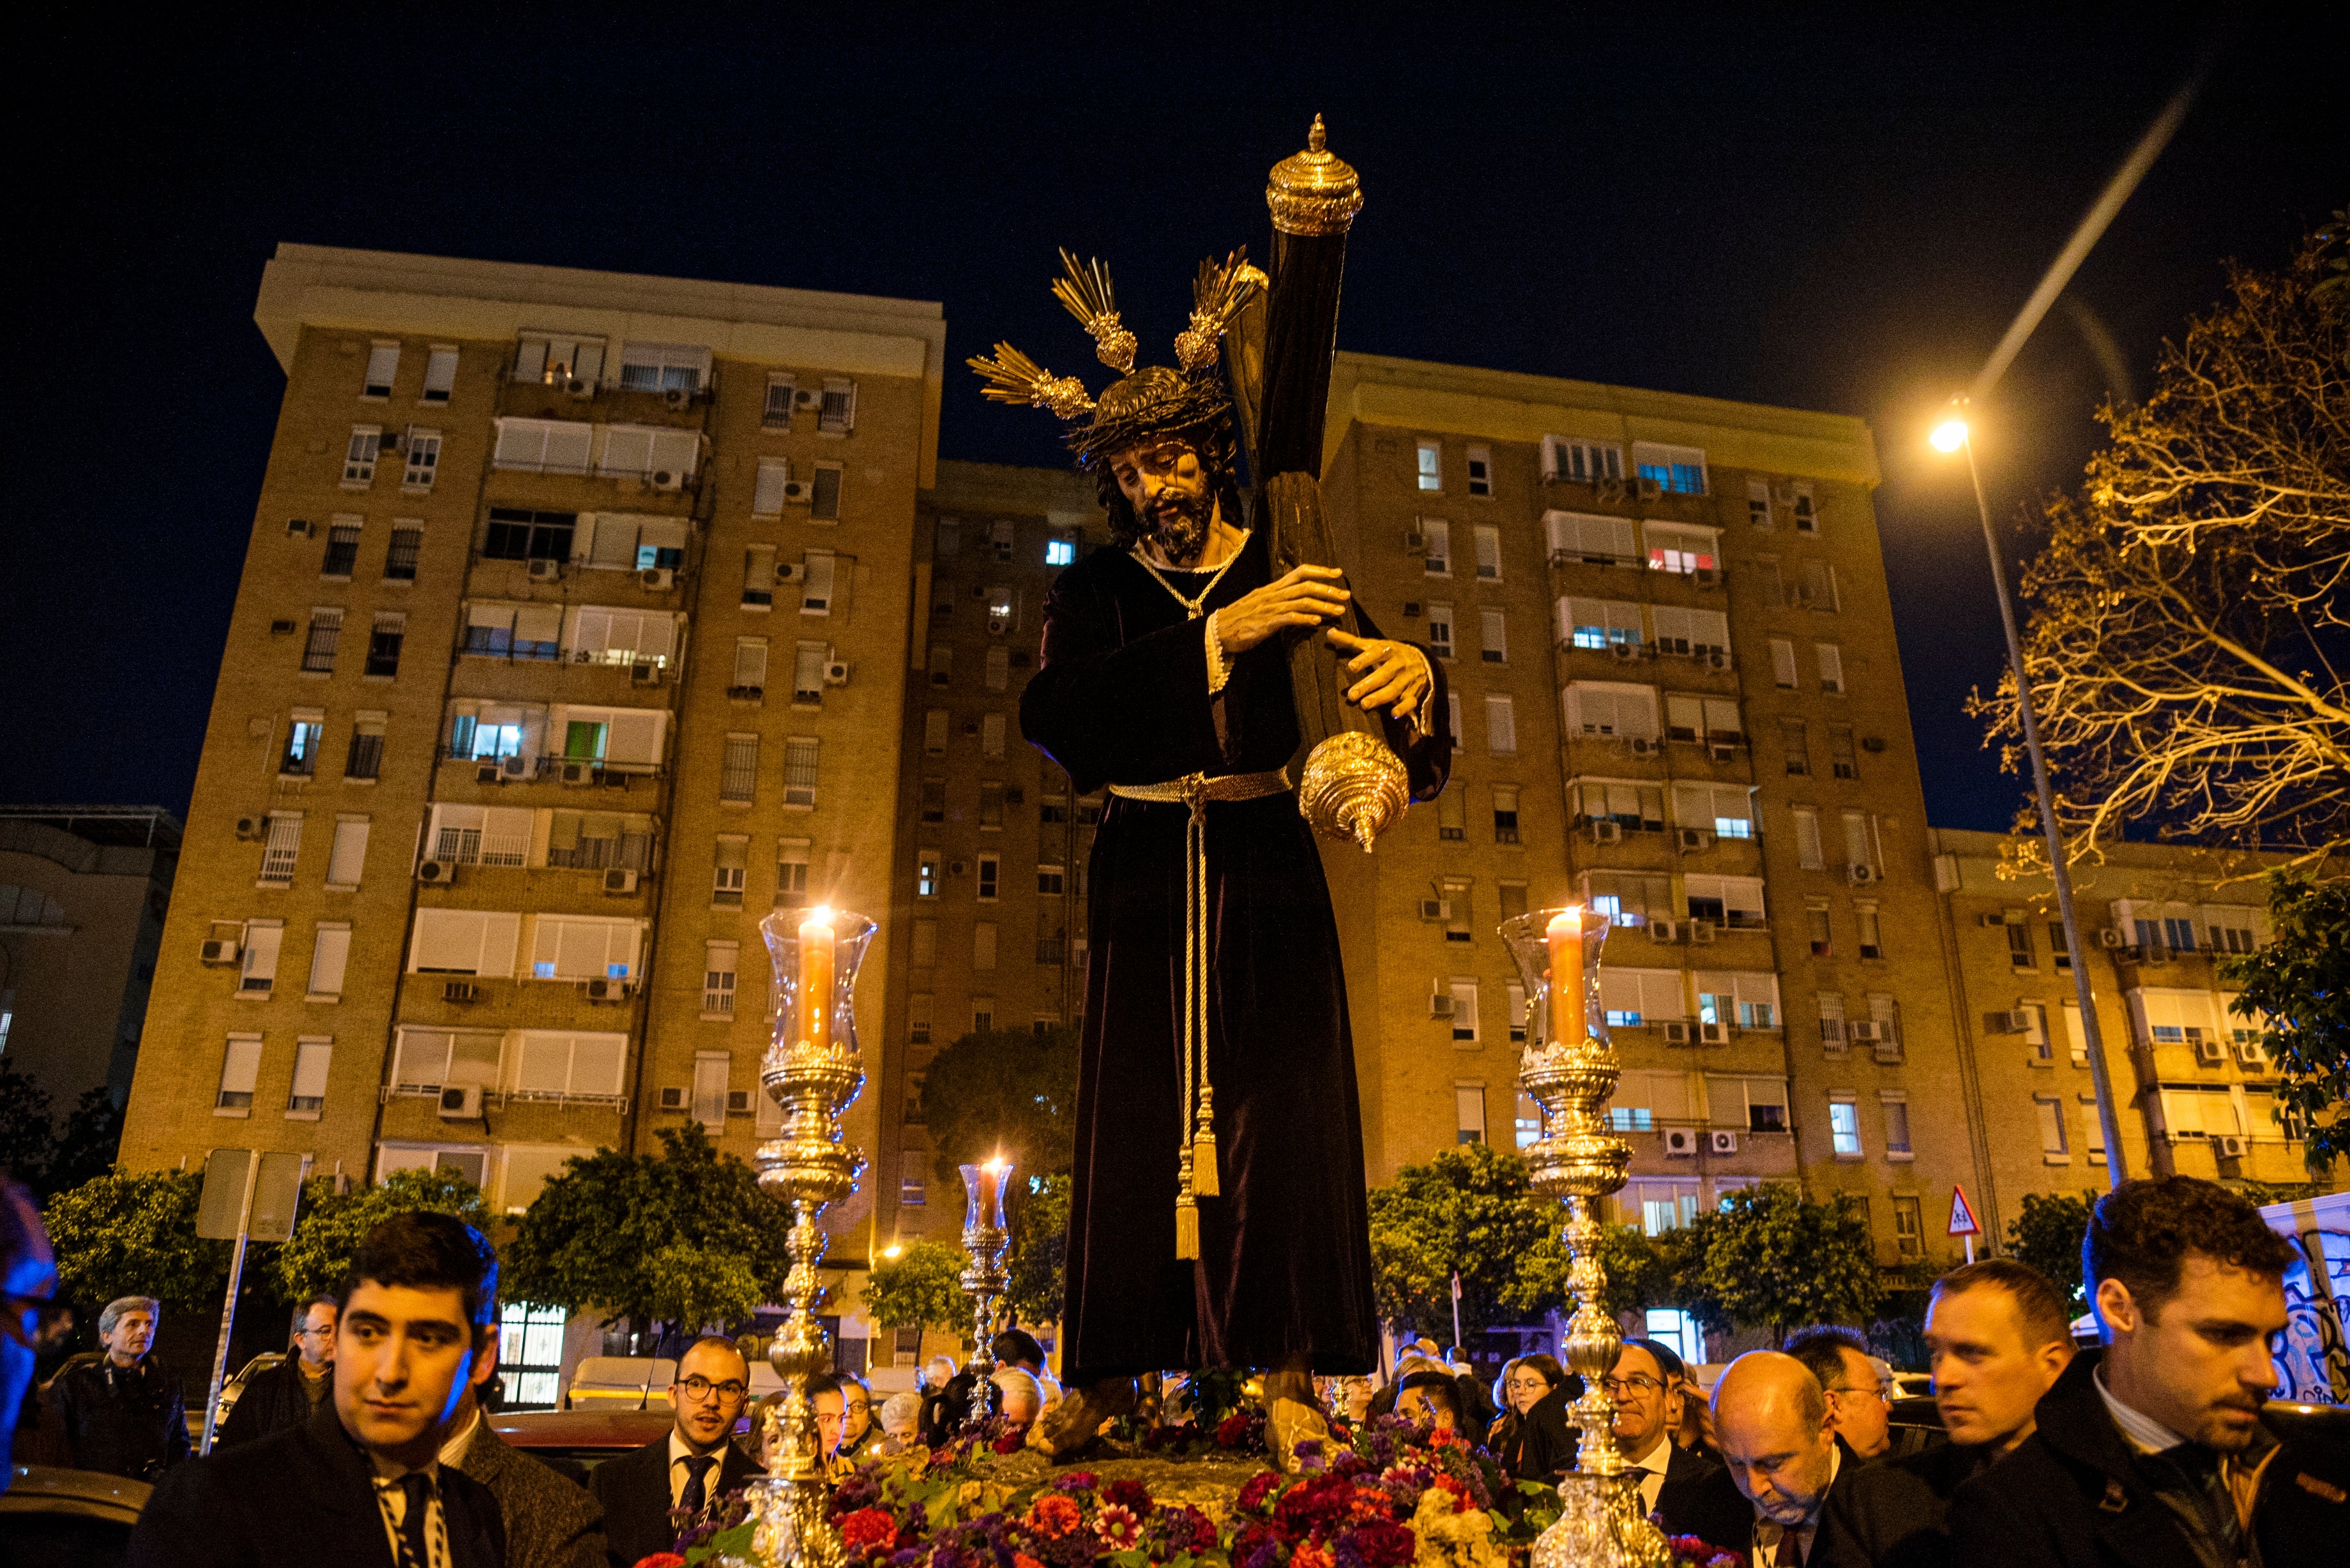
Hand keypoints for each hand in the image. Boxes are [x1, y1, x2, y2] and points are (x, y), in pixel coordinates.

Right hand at [1213, 565, 1349, 654]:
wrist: (1217, 632)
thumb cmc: (1239, 620)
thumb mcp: (1260, 604)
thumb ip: (1279, 600)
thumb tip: (1299, 601)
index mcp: (1272, 588)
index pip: (1300, 572)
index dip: (1320, 571)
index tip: (1337, 574)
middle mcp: (1272, 594)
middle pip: (1305, 586)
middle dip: (1328, 590)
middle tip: (1346, 596)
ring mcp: (1268, 608)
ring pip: (1301, 602)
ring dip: (1322, 606)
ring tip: (1338, 611)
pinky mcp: (1265, 623)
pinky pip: (1288, 618)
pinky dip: (1304, 619)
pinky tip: (1316, 623)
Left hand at [1328, 629, 1429, 720]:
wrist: (1421, 660)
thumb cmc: (1391, 653)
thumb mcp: (1374, 644)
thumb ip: (1351, 641)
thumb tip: (1329, 633)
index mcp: (1388, 650)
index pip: (1376, 653)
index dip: (1364, 659)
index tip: (1351, 667)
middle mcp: (1398, 664)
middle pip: (1383, 675)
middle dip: (1367, 685)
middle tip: (1351, 695)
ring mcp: (1406, 679)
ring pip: (1394, 689)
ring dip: (1379, 697)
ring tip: (1364, 705)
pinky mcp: (1413, 693)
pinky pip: (1410, 701)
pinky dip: (1403, 708)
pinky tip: (1393, 713)